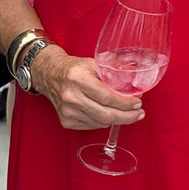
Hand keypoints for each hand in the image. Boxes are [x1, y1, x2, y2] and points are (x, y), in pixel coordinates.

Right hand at [30, 44, 145, 131]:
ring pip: (100, 122)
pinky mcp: (66, 121)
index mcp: (78, 79)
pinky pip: (92, 125)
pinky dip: (104, 122)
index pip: (107, 97)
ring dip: (117, 120)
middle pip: (105, 114)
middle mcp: (71, 97)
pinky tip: (109, 114)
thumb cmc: (73, 68)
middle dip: (127, 116)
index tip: (137, 103)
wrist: (49, 74)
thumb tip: (135, 85)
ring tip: (128, 114)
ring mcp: (67, 111)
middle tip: (139, 113)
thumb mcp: (94, 63)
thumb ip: (114, 73)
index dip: (125, 103)